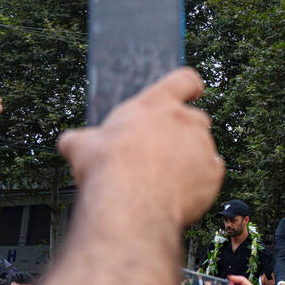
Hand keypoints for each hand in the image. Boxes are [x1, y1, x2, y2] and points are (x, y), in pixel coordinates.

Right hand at [58, 68, 223, 226]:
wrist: (132, 205)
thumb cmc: (109, 171)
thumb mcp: (82, 147)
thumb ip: (82, 138)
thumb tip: (70, 142)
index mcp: (156, 105)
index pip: (184, 80)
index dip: (189, 86)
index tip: (192, 91)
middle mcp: (185, 120)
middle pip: (195, 118)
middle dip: (184, 132)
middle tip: (163, 152)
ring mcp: (203, 145)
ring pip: (203, 148)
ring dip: (191, 159)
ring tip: (165, 178)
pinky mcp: (214, 172)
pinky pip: (211, 173)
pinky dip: (200, 181)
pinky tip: (179, 192)